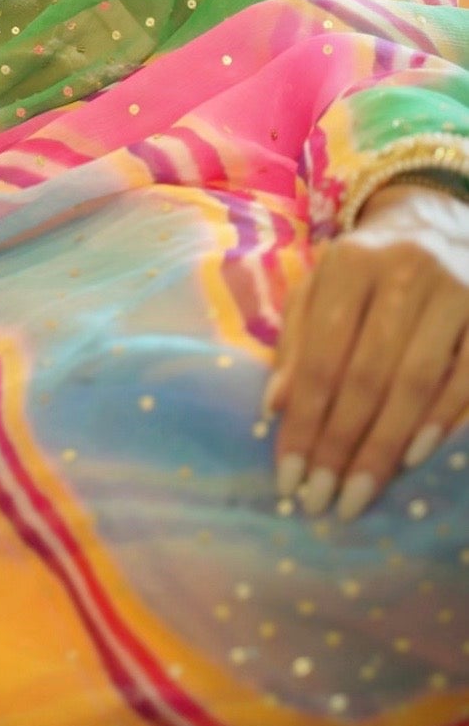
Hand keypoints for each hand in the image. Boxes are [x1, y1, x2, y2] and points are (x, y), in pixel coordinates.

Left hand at [265, 182, 468, 519]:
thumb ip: (297, 340)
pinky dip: (442, 420)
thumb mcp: (322, 288)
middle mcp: (401, 271)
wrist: (439, 226)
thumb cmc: (367, 271)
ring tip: (360, 492)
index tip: (289, 476)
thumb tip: (276, 406)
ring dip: (386, 446)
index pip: (320, 355)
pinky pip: (467, 378)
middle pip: (366, 374)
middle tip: (322, 499)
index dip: (305, 420)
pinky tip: (418, 458)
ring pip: (415, 381)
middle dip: (341, 444)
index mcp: (348, 263)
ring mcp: (453, 291)